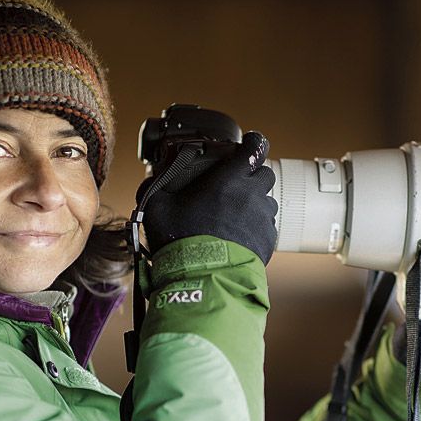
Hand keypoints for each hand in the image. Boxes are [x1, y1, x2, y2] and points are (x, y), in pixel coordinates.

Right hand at [137, 131, 278, 264]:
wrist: (203, 278)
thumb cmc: (182, 241)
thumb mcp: (158, 208)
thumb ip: (157, 187)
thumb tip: (152, 179)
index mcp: (229, 179)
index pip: (254, 147)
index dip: (253, 142)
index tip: (249, 143)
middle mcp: (252, 195)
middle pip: (265, 172)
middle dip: (253, 175)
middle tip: (235, 185)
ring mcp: (262, 218)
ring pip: (267, 200)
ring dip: (255, 203)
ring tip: (234, 215)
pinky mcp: (268, 240)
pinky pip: (266, 226)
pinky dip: (256, 227)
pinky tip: (237, 236)